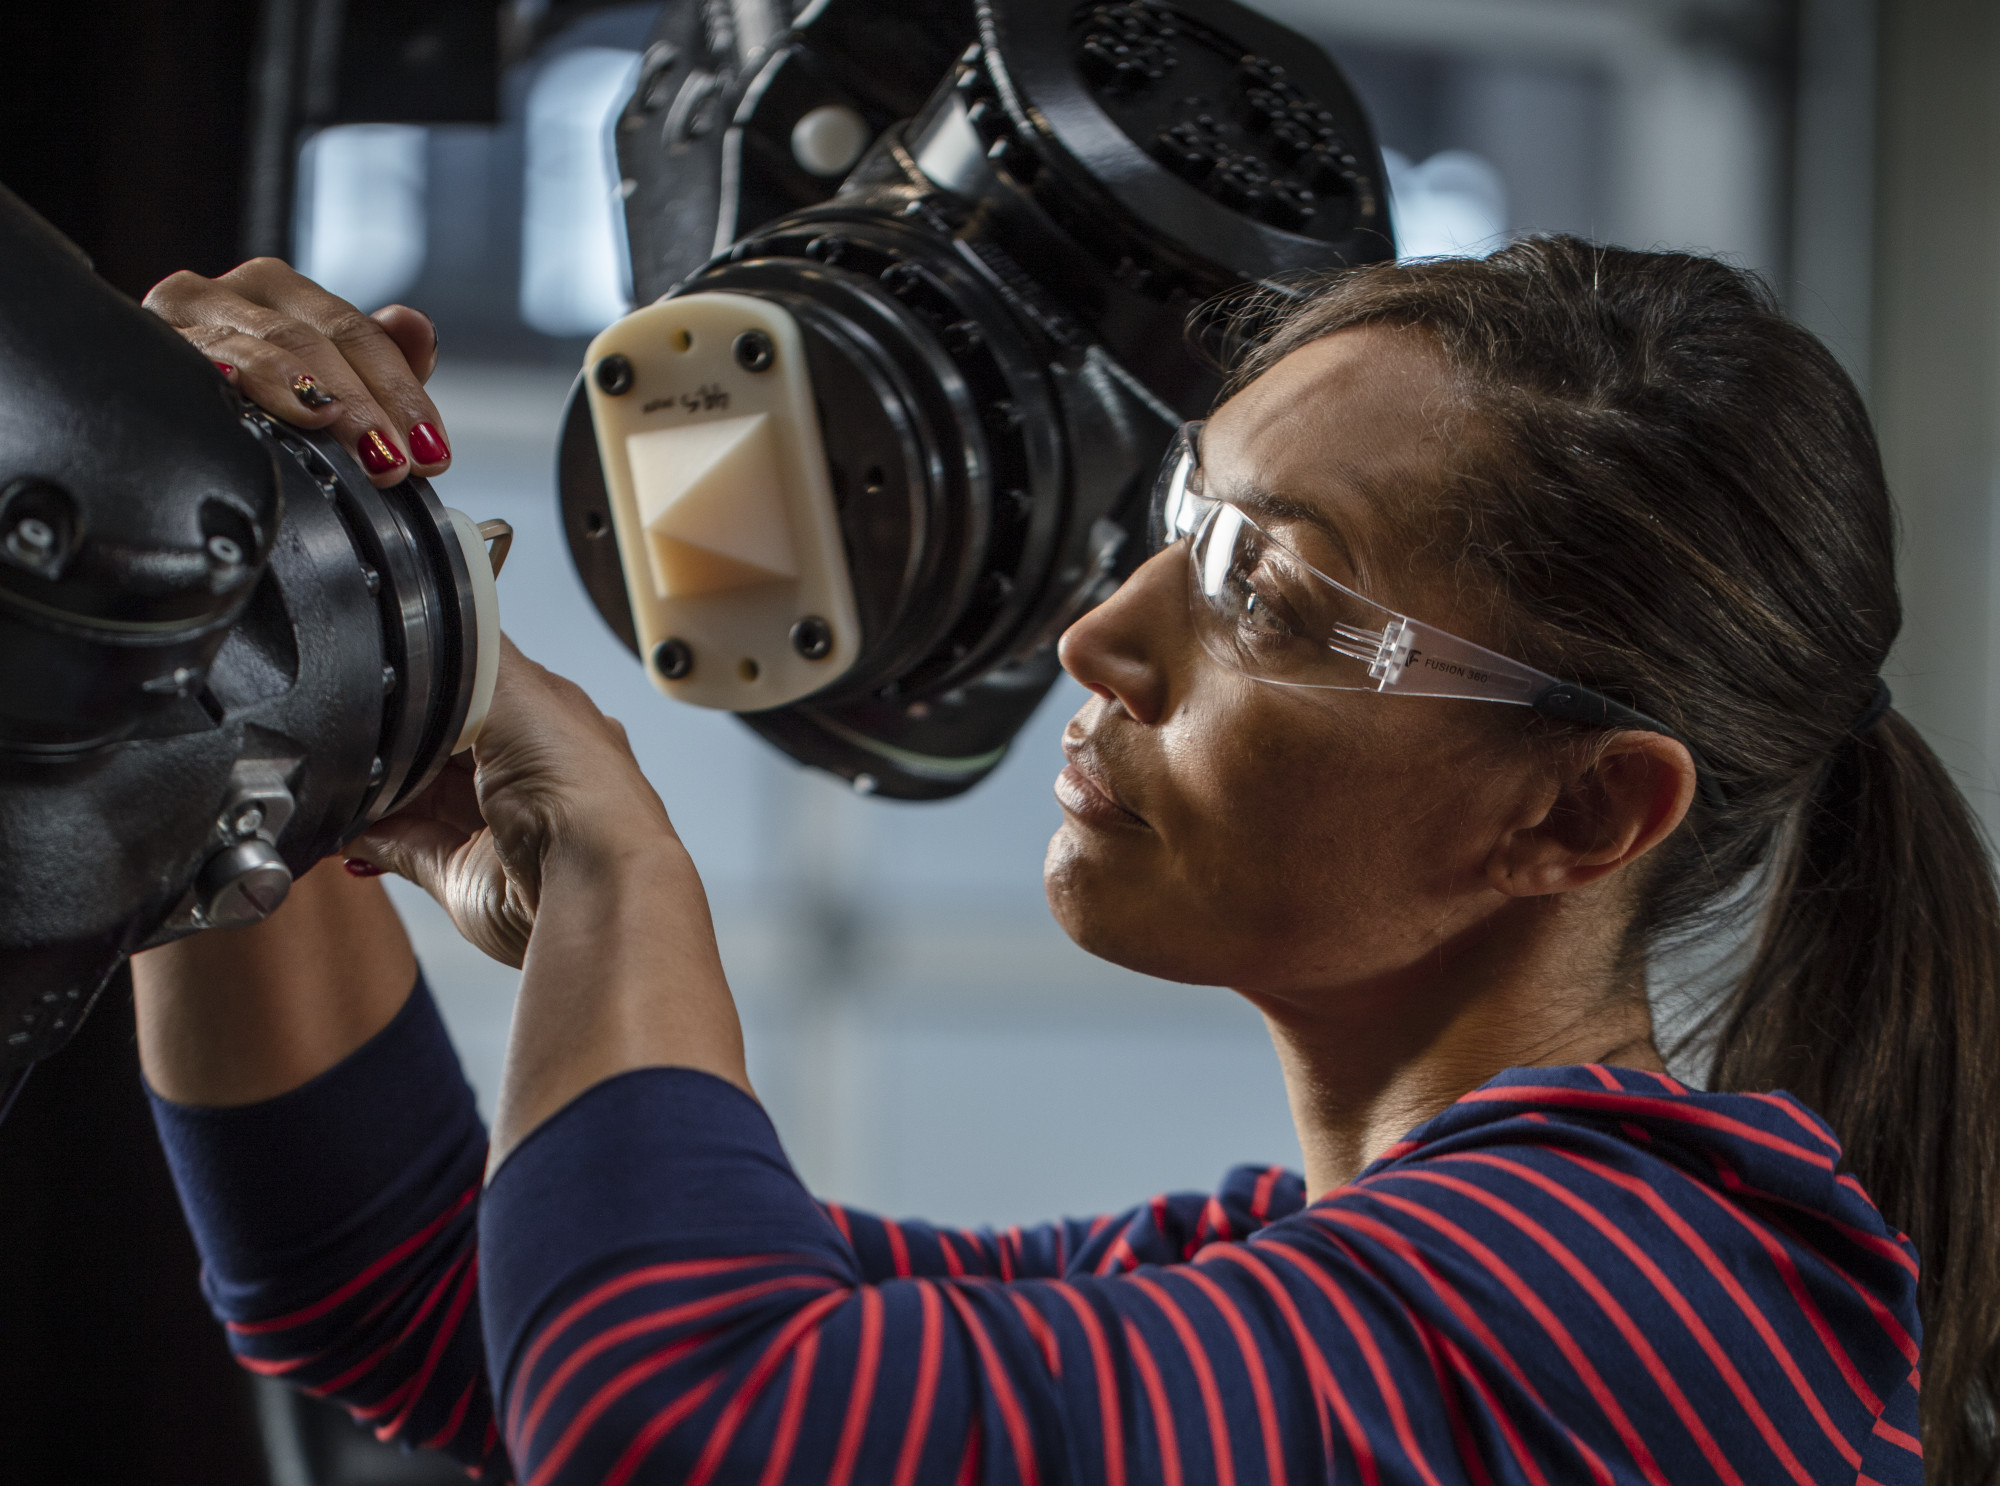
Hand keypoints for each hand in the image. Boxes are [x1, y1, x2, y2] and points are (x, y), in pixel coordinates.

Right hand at [143, 258, 450, 486]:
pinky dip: (227, 375)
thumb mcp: (321, 374)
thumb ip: (380, 358)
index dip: (402, 392)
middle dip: (363, 405)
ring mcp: (184, 314)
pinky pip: (193, 358)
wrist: (145, 403)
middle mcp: (233, 292)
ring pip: (259, 346)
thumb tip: (419, 329)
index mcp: (283, 292)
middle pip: (314, 340)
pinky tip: (248, 396)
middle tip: (394, 461)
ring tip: (340, 429)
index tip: (432, 452)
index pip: (358, 336)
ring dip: (305, 392)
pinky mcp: (146, 343)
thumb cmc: (240, 386)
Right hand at [345, 636, 680, 966]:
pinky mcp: (460, 874)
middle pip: (441, 744)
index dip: (435, 680)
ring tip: (334, 764)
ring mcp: (490, 826)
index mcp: (548, 721)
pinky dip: (364, 833)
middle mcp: (523, 774)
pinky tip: (338, 816)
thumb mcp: (519, 688)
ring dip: (374, 784)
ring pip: (414, 794)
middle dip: (397, 735)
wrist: (588, 879)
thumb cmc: (580, 785)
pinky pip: (398, 846)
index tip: (389, 671)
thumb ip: (472, 656)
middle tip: (353, 719)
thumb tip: (447, 616)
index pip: (481, 689)